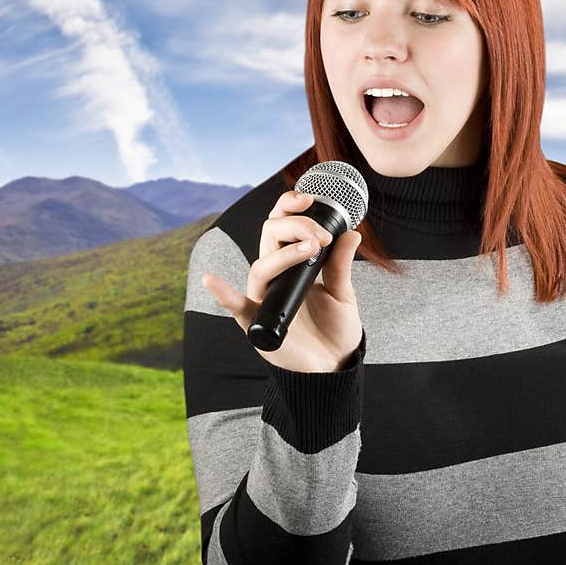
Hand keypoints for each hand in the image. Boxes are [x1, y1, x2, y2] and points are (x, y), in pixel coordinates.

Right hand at [201, 190, 364, 372]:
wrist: (335, 366)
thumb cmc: (335, 329)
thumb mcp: (343, 293)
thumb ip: (342, 264)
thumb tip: (351, 232)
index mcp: (292, 265)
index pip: (281, 226)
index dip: (288, 207)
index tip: (308, 198)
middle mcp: (275, 277)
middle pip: (269, 237)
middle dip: (295, 227)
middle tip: (322, 237)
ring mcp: (265, 299)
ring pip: (261, 266)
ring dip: (284, 254)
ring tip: (312, 249)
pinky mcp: (259, 324)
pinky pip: (237, 308)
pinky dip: (223, 295)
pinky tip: (214, 281)